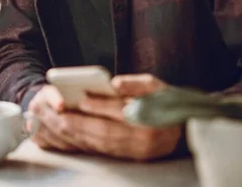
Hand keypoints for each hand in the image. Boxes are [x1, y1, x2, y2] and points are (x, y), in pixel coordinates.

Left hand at [29, 74, 181, 160]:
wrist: (181, 128)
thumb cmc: (164, 101)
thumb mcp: (155, 85)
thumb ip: (135, 83)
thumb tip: (115, 83)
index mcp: (151, 119)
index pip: (121, 113)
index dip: (100, 106)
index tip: (81, 99)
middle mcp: (144, 140)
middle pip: (106, 132)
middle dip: (81, 123)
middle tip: (61, 114)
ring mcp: (136, 152)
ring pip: (102, 144)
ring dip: (79, 134)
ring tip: (60, 122)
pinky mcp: (129, 157)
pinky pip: (103, 150)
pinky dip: (85, 142)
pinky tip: (71, 132)